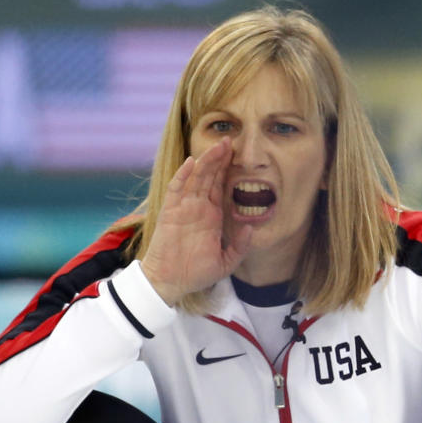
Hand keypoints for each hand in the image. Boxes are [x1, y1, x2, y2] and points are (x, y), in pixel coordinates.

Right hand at [140, 140, 252, 306]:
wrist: (170, 282)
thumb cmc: (195, 273)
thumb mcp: (226, 262)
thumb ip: (240, 246)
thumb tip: (251, 226)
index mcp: (211, 216)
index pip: (219, 186)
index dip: (227, 170)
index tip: (237, 153)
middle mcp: (198, 208)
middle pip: (209, 176)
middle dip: (219, 158)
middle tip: (230, 140)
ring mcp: (183, 208)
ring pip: (196, 178)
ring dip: (206, 161)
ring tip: (219, 145)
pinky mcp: (170, 212)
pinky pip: (176, 189)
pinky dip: (183, 175)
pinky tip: (192, 162)